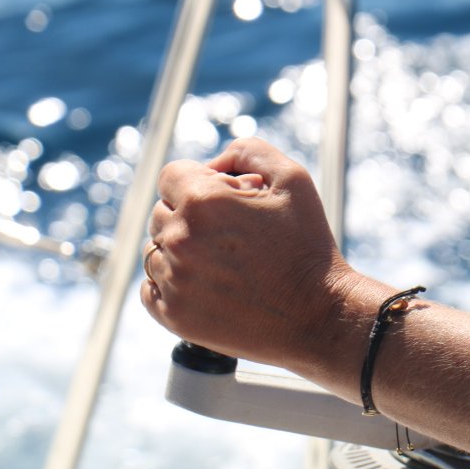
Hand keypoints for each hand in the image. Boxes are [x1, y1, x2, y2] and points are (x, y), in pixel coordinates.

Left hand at [141, 138, 355, 369]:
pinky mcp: (174, 316)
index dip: (200, 186)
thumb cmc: (309, 247)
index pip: (170, 177)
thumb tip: (214, 164)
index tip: (226, 206)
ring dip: (180, 253)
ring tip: (223, 266)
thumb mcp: (294, 180)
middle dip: (191, 219)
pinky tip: (204, 287)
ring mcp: (175, 281)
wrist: (320, 317)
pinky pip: (149, 290)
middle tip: (232, 238)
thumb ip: (249, 151)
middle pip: (161, 214)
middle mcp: (181, 239)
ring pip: (155, 252)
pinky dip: (169, 286)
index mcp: (203, 201)